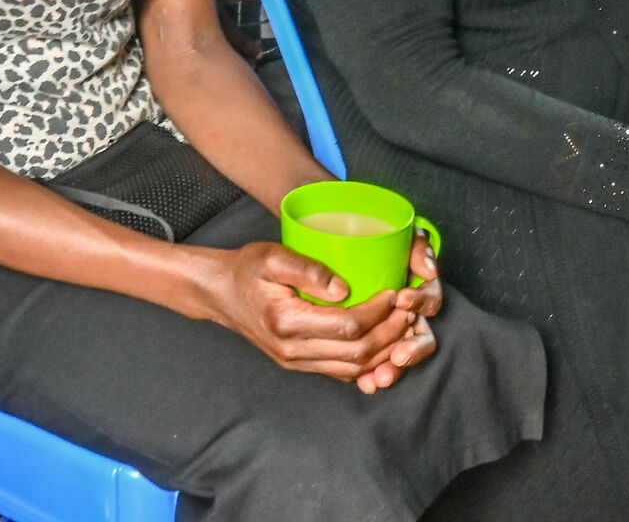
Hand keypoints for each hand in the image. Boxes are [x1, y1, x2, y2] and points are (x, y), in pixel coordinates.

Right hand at [199, 241, 438, 392]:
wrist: (220, 293)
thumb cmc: (246, 269)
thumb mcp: (272, 256)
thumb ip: (308, 269)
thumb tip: (346, 287)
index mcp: (287, 322)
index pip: (348, 325)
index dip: (378, 312)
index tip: (395, 293)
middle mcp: (292, 350)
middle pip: (356, 352)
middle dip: (389, 333)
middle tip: (408, 310)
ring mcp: (296, 362)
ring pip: (352, 368)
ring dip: (383, 350)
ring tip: (401, 326)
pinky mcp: (299, 364)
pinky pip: (341, 372)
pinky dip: (367, 363)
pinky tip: (382, 344)